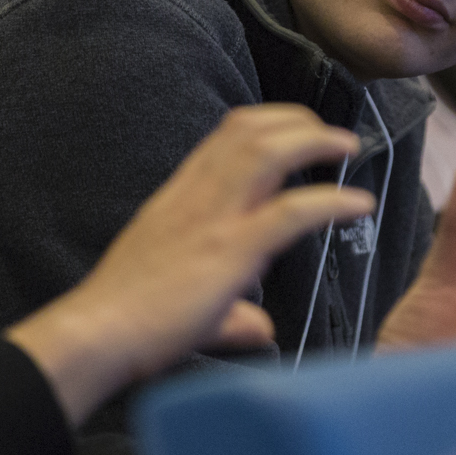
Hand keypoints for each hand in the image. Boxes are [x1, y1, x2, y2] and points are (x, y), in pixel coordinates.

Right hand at [7, 105, 373, 424]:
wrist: (96, 335)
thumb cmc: (128, 322)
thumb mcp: (183, 300)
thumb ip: (230, 313)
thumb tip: (259, 329)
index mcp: (178, 198)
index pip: (223, 138)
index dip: (265, 123)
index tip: (297, 127)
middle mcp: (195, 196)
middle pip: (248, 130)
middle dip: (296, 119)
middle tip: (331, 132)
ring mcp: (213, 219)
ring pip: (268, 151)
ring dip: (315, 141)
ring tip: (348, 146)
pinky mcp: (230, 251)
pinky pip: (291, 212)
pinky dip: (331, 201)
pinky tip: (358, 205)